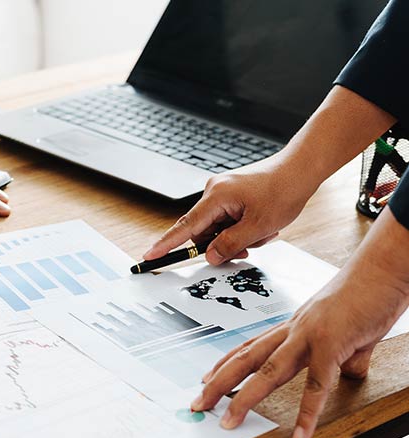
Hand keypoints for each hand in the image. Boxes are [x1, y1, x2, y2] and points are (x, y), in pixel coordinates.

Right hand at [143, 158, 318, 264]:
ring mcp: (222, 192)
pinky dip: (242, 227)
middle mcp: (214, 192)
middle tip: (250, 246)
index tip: (150, 256)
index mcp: (216, 197)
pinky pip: (227, 219)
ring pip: (218, 228)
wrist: (301, 168)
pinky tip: (260, 224)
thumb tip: (210, 256)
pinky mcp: (232, 194)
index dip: (166, 244)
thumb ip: (231, 244)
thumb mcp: (258, 226)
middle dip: (224, 243)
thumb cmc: (283, 190)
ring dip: (237, 236)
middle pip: (204, 231)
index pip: (185, 227)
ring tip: (263, 231)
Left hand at [191, 210, 408, 437]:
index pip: (250, 347)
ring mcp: (309, 336)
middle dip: (218, 383)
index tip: (205, 379)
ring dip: (245, 399)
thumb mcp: (348, 330)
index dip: (224, 364)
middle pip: (246, 360)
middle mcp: (293, 330)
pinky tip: (299, 435)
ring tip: (228, 422)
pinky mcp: (332, 344)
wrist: (384, 269)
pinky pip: (317, 385)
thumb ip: (344, 355)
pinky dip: (307, 413)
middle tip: (197, 404)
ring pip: (268, 372)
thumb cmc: (367, 293)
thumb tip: (349, 373)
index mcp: (293, 326)